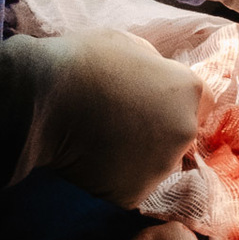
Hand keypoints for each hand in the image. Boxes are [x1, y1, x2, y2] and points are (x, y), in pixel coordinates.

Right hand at [0, 31, 206, 205]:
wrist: (42, 99)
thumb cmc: (82, 61)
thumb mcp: (129, 44)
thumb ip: (156, 68)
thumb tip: (158, 83)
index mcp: (188, 90)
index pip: (196, 103)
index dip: (170, 102)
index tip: (146, 102)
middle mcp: (184, 132)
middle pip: (179, 137)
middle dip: (157, 131)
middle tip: (119, 121)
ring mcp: (160, 167)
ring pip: (155, 165)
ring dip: (137, 156)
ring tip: (101, 140)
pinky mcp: (134, 195)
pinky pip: (129, 186)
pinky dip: (114, 177)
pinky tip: (91, 158)